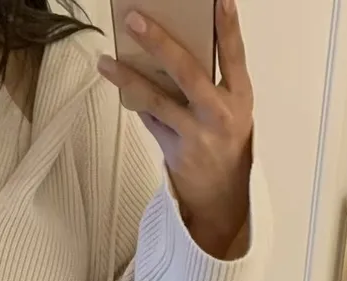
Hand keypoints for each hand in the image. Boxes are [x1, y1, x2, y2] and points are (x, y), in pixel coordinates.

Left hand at [98, 0, 253, 257]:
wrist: (223, 196)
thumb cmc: (226, 142)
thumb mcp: (232, 109)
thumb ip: (211, 82)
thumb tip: (170, 52)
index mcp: (240, 96)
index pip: (234, 54)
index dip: (228, 26)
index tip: (220, 0)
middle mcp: (220, 113)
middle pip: (186, 71)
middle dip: (159, 42)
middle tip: (135, 20)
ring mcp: (197, 134)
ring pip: (156, 99)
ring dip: (127, 78)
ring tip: (105, 62)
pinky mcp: (177, 151)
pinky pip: (151, 120)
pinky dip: (138, 104)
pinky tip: (123, 89)